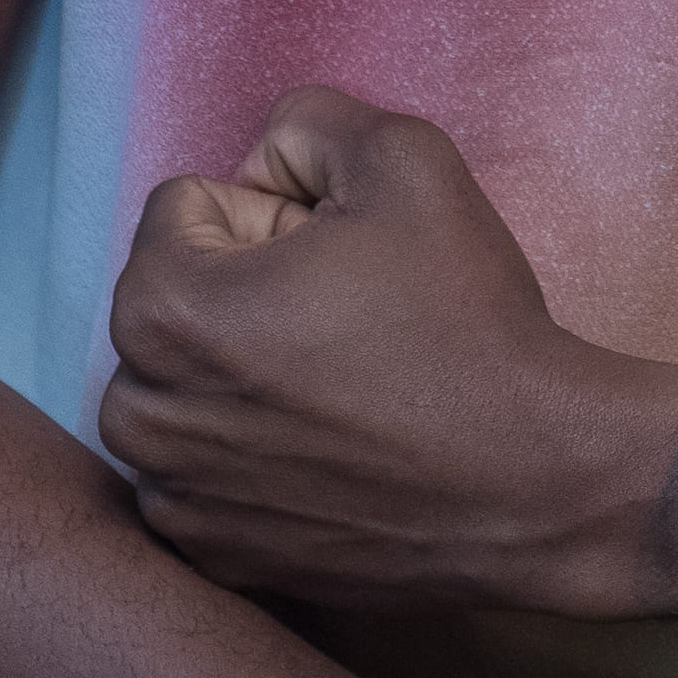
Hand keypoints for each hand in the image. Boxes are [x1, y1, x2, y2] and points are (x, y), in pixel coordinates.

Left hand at [99, 87, 661, 613]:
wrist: (537, 482)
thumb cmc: (467, 323)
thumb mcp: (404, 157)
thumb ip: (306, 121)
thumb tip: (260, 161)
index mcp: (163, 308)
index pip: (184, 209)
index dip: (274, 217)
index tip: (341, 263)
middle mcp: (141, 412)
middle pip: (173, 297)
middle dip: (244, 293)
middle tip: (348, 324)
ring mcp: (174, 496)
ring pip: (183, 384)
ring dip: (239, 374)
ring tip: (342, 387)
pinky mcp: (212, 556)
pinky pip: (204, 468)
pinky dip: (250, 452)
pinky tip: (332, 453)